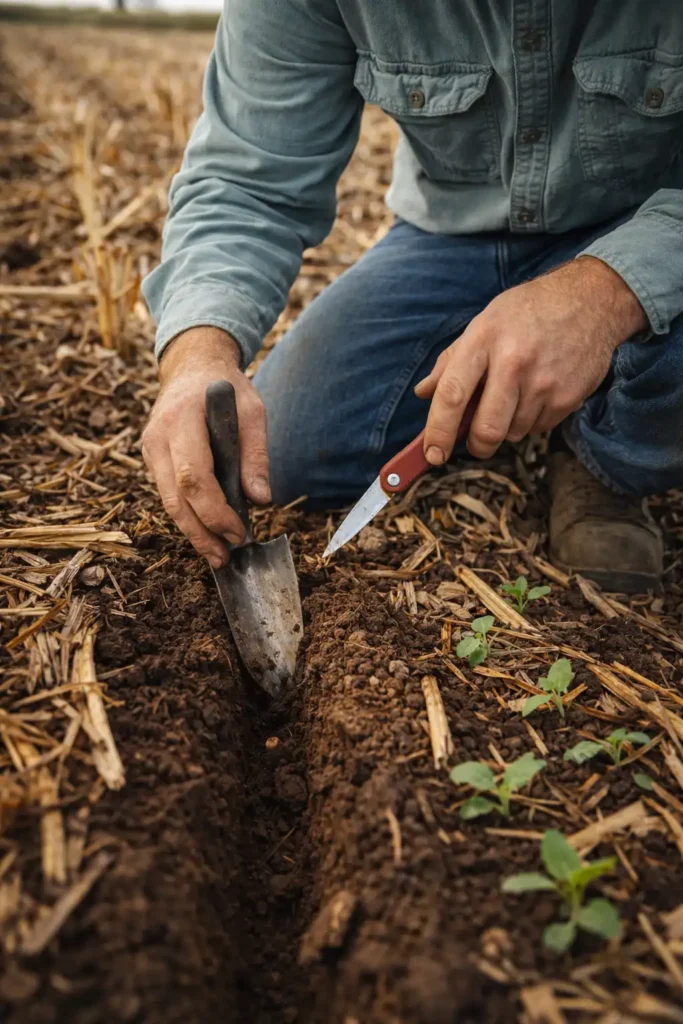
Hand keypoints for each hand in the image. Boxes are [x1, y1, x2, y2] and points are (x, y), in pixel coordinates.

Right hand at [142, 327, 269, 567]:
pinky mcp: (151, 458)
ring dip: (192, 532)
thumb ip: (256, 455)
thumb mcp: (253, 412)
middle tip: (225, 558)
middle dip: (201, 533)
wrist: (193, 366)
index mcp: (182, 419)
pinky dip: (187, 516)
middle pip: (174, 498)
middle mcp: (158, 436)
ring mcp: (149, 448)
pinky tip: (207, 534)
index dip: (214, 511)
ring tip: (218, 555)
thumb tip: (261, 501)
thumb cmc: (227, 389)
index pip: (193, 477)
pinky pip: (168, 494)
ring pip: (167, 501)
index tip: (239, 532)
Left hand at [415, 257, 647, 462]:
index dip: (438, 431)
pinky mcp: (568, 397)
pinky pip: (538, 428)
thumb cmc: (527, 312)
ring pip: (513, 433)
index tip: (432, 454)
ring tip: (516, 395)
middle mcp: (513, 363)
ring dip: (507, 426)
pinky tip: (538, 391)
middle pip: (486, 430)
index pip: (452, 395)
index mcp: (483, 340)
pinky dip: (532, 420)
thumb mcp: (484, 324)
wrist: (589, 301)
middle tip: (476, 441)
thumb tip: (423, 393)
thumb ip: (450, 361)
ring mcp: (544, 382)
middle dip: (476, 446)